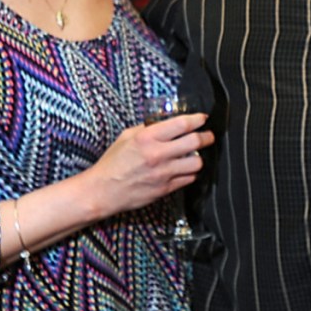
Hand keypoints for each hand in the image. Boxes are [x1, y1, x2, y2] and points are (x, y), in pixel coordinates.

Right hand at [89, 113, 213, 215]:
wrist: (103, 191)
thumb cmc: (112, 163)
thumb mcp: (126, 137)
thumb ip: (147, 129)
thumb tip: (165, 122)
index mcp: (147, 138)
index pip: (182, 124)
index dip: (197, 119)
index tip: (202, 118)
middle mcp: (158, 154)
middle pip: (195, 142)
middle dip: (207, 137)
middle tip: (208, 136)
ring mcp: (163, 173)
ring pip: (197, 163)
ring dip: (199, 157)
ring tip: (195, 155)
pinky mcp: (165, 189)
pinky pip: (189, 179)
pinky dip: (190, 173)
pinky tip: (185, 170)